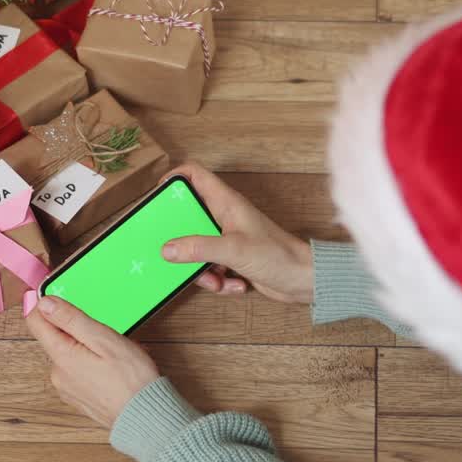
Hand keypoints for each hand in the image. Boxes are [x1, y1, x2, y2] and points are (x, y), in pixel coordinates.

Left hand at [26, 296, 159, 427]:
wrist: (144, 416)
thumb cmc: (131, 379)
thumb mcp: (104, 338)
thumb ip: (72, 319)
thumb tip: (45, 304)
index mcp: (61, 356)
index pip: (36, 321)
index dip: (48, 305)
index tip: (65, 301)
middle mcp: (57, 374)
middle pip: (54, 337)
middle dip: (76, 329)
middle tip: (104, 333)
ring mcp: (67, 387)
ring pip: (68, 354)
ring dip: (86, 348)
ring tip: (113, 354)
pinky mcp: (77, 397)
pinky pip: (77, 370)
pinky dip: (90, 364)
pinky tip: (111, 369)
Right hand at [160, 163, 313, 303]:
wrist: (303, 280)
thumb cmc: (278, 255)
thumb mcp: (232, 250)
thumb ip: (198, 248)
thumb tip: (168, 249)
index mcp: (226, 203)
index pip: (195, 175)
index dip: (175, 179)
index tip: (158, 196)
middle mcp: (225, 217)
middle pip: (189, 218)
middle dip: (182, 240)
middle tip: (175, 252)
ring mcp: (228, 238)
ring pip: (197, 248)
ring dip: (201, 269)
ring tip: (216, 279)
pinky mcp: (232, 259)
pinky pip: (210, 267)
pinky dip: (217, 280)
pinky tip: (234, 285)